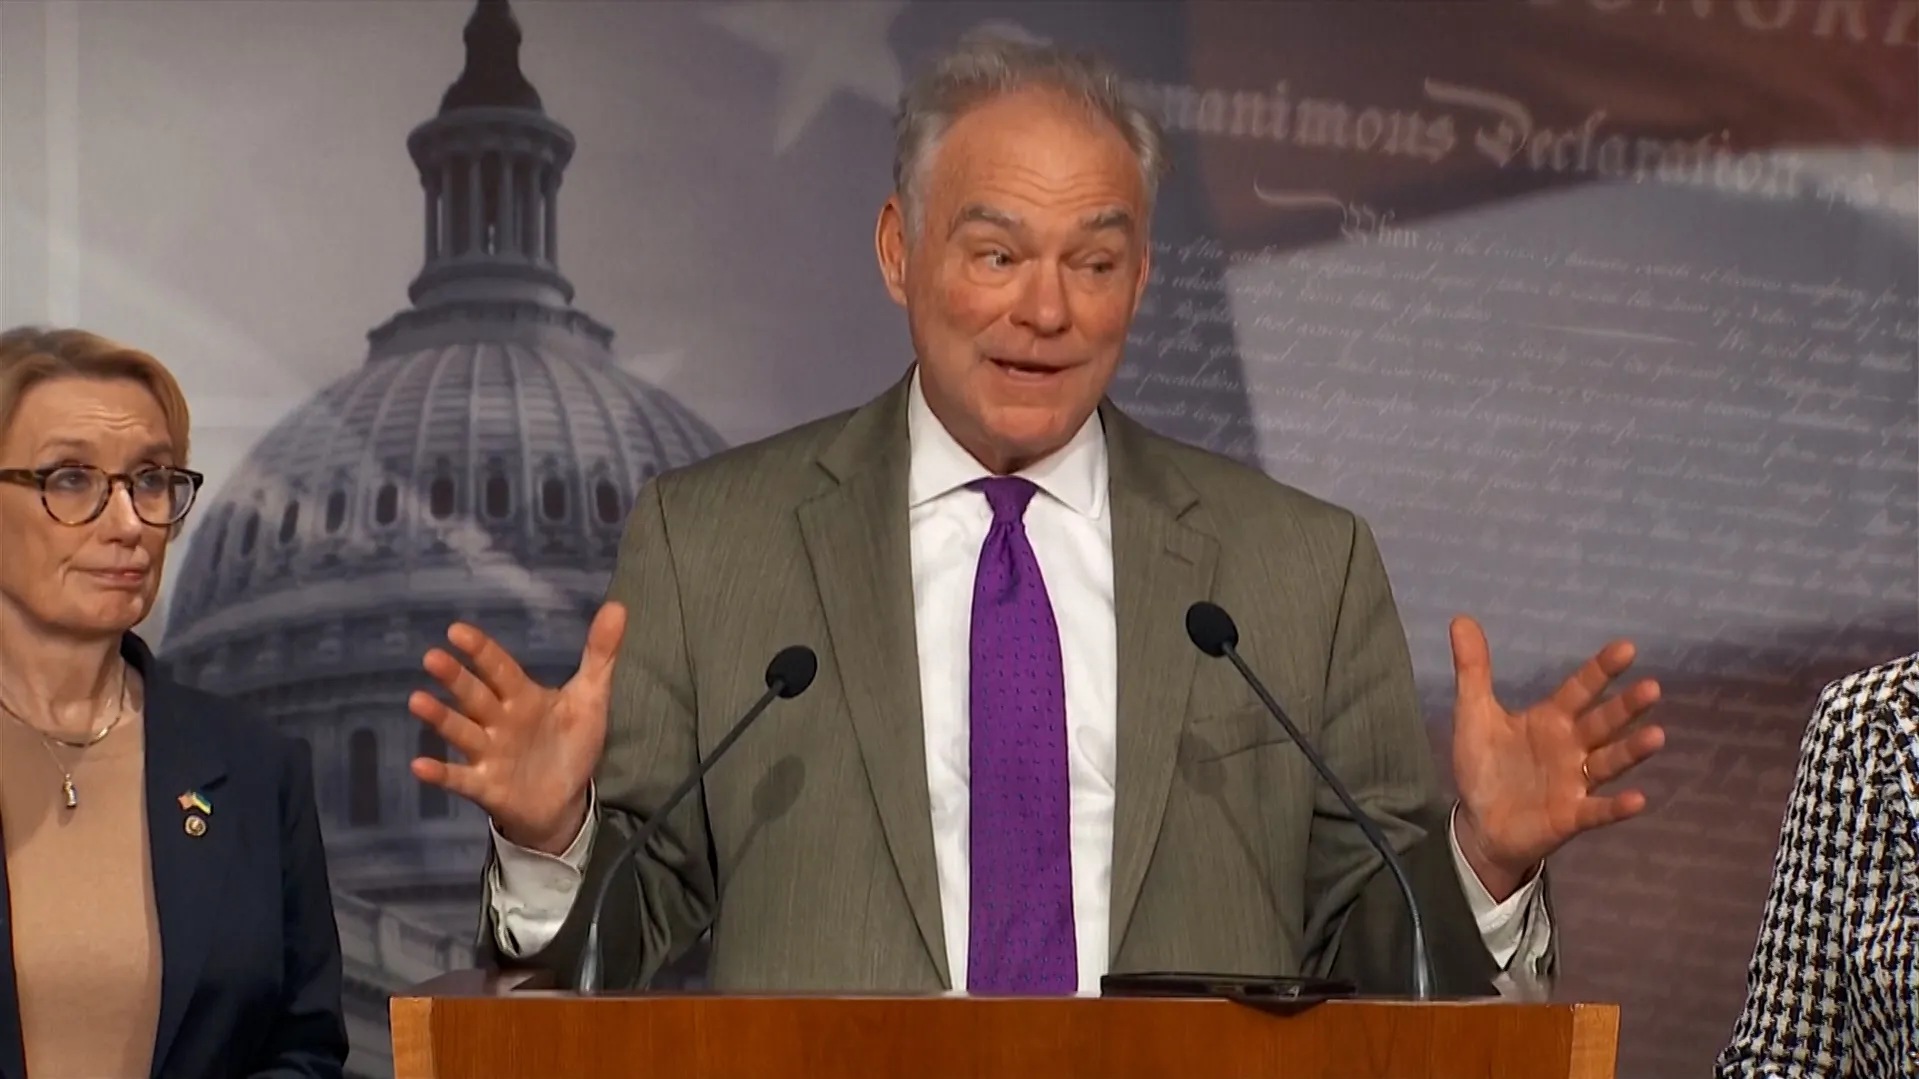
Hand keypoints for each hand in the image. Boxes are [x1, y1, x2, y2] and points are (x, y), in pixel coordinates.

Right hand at [408, 601, 627, 854]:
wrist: (566, 802)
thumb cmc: (570, 744)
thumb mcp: (591, 698)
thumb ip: (600, 654)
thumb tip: (618, 606)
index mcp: (522, 697)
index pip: (500, 669)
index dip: (482, 651)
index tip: (457, 630)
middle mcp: (498, 721)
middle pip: (475, 696)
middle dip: (455, 679)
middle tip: (432, 657)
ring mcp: (489, 754)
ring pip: (461, 732)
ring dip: (440, 718)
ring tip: (416, 701)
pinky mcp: (486, 786)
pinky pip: (460, 779)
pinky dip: (441, 774)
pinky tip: (419, 765)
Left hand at [1447, 615, 1664, 897]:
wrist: (1479, 823)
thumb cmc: (1485, 766)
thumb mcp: (1474, 714)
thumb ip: (1473, 671)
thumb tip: (1461, 618)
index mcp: (1551, 720)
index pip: (1580, 690)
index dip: (1601, 670)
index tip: (1627, 648)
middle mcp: (1571, 747)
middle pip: (1603, 723)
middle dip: (1626, 707)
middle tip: (1652, 687)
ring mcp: (1575, 782)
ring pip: (1609, 762)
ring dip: (1632, 751)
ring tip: (1656, 736)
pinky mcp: (1571, 815)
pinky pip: (1598, 810)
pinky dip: (1616, 807)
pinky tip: (1638, 799)